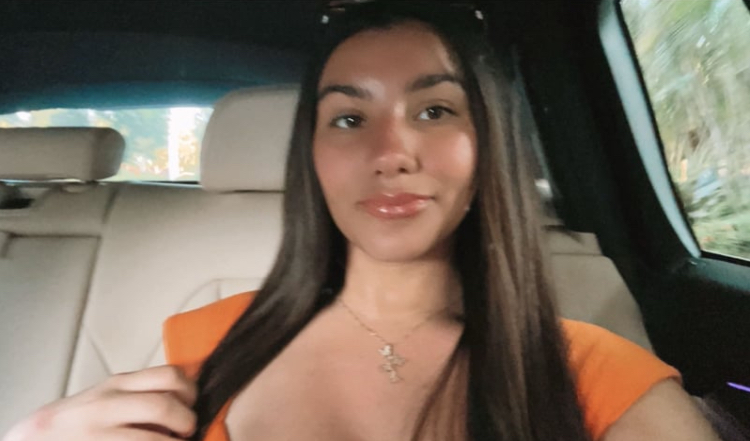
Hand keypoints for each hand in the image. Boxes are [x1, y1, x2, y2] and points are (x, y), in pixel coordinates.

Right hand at [2, 366, 196, 440]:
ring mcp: (97, 434)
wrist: (34, 439)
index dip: (190, 392)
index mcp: (116, 384)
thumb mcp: (107, 397)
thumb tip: (188, 402)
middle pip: (165, 406)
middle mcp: (105, 405)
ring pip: (155, 439)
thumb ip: (139, 394)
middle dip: (186, 422)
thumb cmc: (79, 420)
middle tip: (188, 431)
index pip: (168, 376)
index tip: (193, 404)